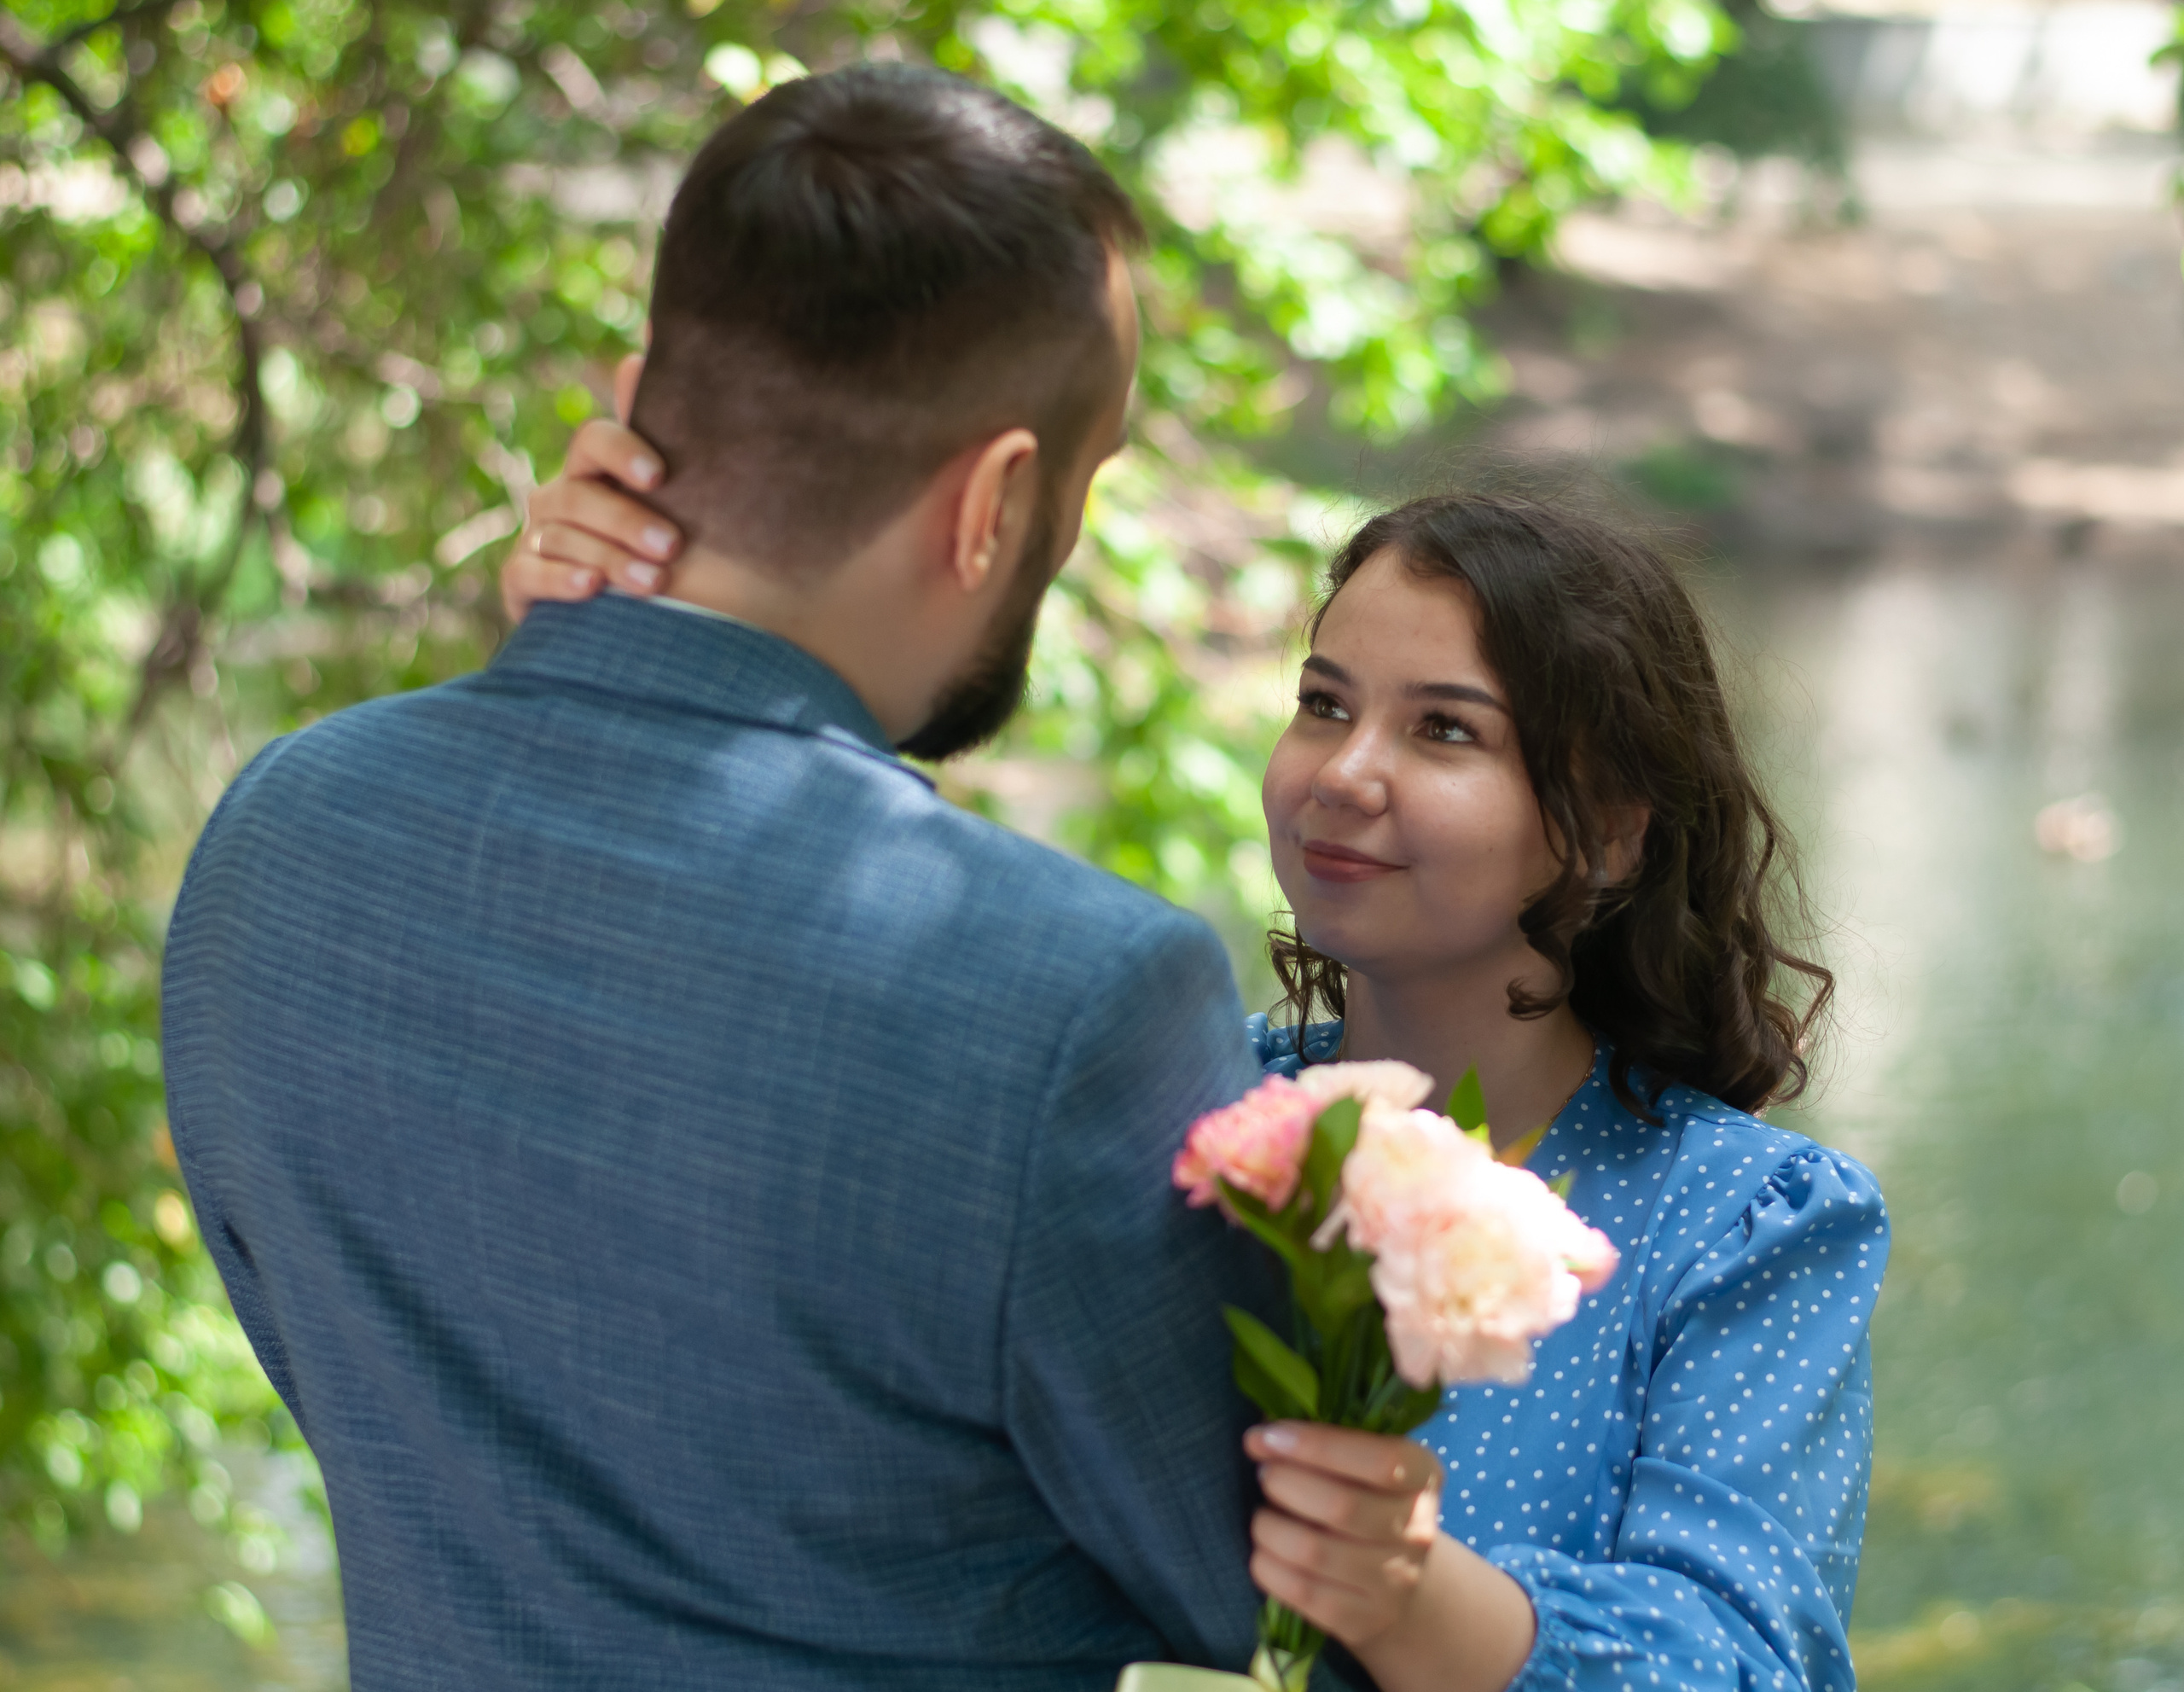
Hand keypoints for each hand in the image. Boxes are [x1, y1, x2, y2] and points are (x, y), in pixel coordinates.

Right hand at [501, 354, 681, 622]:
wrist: (638, 621)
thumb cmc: (666, 548)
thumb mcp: (681, 496)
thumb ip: (668, 424)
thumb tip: (659, 325)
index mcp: (599, 468)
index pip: (597, 441)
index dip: (624, 451)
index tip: (660, 477)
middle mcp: (562, 496)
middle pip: (579, 493)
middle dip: (626, 519)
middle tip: (673, 546)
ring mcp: (539, 538)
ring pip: (561, 536)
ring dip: (608, 558)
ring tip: (654, 583)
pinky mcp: (521, 581)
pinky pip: (528, 572)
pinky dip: (559, 580)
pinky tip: (591, 590)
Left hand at [1244, 1422, 1442, 1649]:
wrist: (1400, 1576)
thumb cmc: (1369, 1499)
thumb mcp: (1366, 1463)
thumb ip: (1327, 1441)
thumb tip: (1262, 1434)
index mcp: (1423, 1476)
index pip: (1380, 1460)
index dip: (1314, 1446)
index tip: (1264, 1438)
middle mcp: (1417, 1530)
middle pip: (1341, 1506)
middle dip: (1284, 1483)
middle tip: (1263, 1474)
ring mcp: (1394, 1580)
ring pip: (1313, 1551)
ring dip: (1269, 1527)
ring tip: (1262, 1516)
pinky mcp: (1364, 1619)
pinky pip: (1301, 1593)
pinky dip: (1268, 1567)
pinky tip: (1263, 1551)